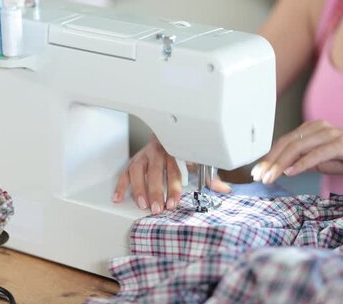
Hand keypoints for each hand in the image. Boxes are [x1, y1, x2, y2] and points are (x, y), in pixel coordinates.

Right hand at [113, 135, 230, 213]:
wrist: (167, 132)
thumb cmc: (182, 151)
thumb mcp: (197, 161)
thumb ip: (208, 177)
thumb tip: (224, 189)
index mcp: (174, 151)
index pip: (174, 170)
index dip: (173, 188)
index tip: (173, 203)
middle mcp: (157, 152)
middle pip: (155, 172)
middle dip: (155, 192)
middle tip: (156, 209)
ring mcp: (144, 155)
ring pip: (138, 171)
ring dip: (138, 188)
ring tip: (142, 204)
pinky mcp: (134, 160)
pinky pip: (124, 172)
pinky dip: (121, 185)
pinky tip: (118, 198)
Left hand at [252, 120, 342, 183]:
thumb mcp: (319, 161)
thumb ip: (301, 161)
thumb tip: (282, 168)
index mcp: (309, 129)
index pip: (283, 143)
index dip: (268, 157)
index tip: (257, 171)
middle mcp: (316, 128)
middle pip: (286, 144)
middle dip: (270, 161)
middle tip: (258, 176)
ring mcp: (328, 134)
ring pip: (297, 148)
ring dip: (280, 164)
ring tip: (270, 177)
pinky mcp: (340, 143)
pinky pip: (316, 154)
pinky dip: (301, 164)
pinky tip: (290, 173)